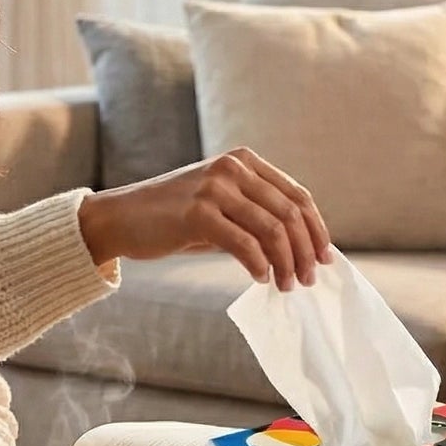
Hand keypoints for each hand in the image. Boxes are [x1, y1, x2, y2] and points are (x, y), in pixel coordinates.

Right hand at [77, 147, 332, 290]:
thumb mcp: (219, 205)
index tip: (324, 258)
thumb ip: (254, 214)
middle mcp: (232, 167)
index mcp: (243, 161)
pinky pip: (244, 243)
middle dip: (304, 251)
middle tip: (307, 279)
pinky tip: (260, 278)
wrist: (121, 218)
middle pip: (289, 213)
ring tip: (286, 284)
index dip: (316, 229)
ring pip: (271, 230)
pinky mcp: (198, 213)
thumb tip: (300, 248)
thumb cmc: (173, 218)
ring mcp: (215, 188)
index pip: (296, 195)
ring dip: (286, 263)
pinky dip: (259, 264)